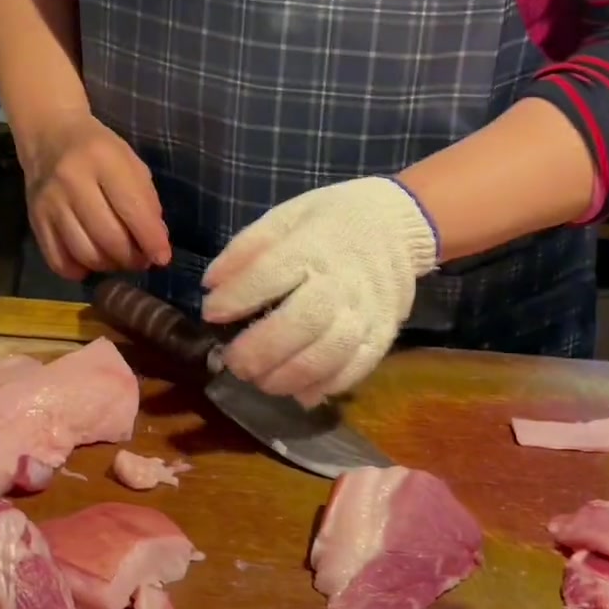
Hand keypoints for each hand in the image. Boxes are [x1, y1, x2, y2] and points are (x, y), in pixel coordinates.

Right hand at [22, 113, 171, 280]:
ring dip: (109, 265)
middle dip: (131, 257)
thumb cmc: (98, 150)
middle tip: (140, 259)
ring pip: (85, 253)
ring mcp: (49, 203)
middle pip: (108, 237)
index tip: (162, 258)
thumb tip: (154, 245)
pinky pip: (58, 261)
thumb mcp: (130, 163)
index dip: (150, 240)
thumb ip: (145, 201)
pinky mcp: (34, 220)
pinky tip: (91, 261)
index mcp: (103, 159)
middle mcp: (71, 180)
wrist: (49, 136)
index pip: (131, 208)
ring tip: (118, 259)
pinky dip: (79, 270)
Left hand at [202, 178, 438, 405]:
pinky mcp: (383, 335)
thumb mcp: (286, 216)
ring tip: (260, 381)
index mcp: (313, 246)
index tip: (211, 311)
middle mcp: (342, 283)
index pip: (271, 274)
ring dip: (289, 377)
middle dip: (261, 350)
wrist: (398, 224)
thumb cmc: (330, 221)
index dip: (237, 297)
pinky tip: (298, 392)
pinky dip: (325, 387)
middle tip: (234, 361)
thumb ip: (247, 248)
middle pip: (302, 323)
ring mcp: (366, 313)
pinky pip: (356, 369)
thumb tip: (212, 284)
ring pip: (329, 355)